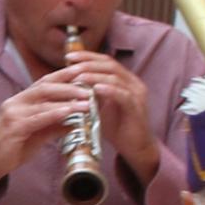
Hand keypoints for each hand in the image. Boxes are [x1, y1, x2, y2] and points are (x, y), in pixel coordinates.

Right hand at [0, 73, 98, 189]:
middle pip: (45, 86)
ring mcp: (12, 114)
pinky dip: (54, 114)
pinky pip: (37, 118)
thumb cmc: (13, 149)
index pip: (44, 82)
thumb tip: (75, 123)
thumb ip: (54, 126)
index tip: (82, 70)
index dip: (63, 75)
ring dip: (67, 101)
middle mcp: (15, 102)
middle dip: (69, 86)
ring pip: (43, 101)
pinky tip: (69, 112)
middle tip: (89, 88)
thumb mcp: (38, 135)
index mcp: (20, 100)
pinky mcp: (13, 127)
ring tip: (87, 102)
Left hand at [66, 50, 157, 178]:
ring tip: (77, 76)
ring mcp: (137, 94)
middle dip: (88, 63)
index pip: (105, 61)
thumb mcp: (99, 106)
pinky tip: (95, 89)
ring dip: (94, 76)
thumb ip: (88, 94)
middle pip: (110, 65)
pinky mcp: (137, 108)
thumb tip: (67, 84)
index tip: (68, 56)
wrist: (135, 147)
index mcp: (125, 80)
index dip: (87, 56)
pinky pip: (123, 95)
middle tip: (70, 63)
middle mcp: (133, 83)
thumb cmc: (115, 127)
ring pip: (115, 78)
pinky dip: (108, 90)